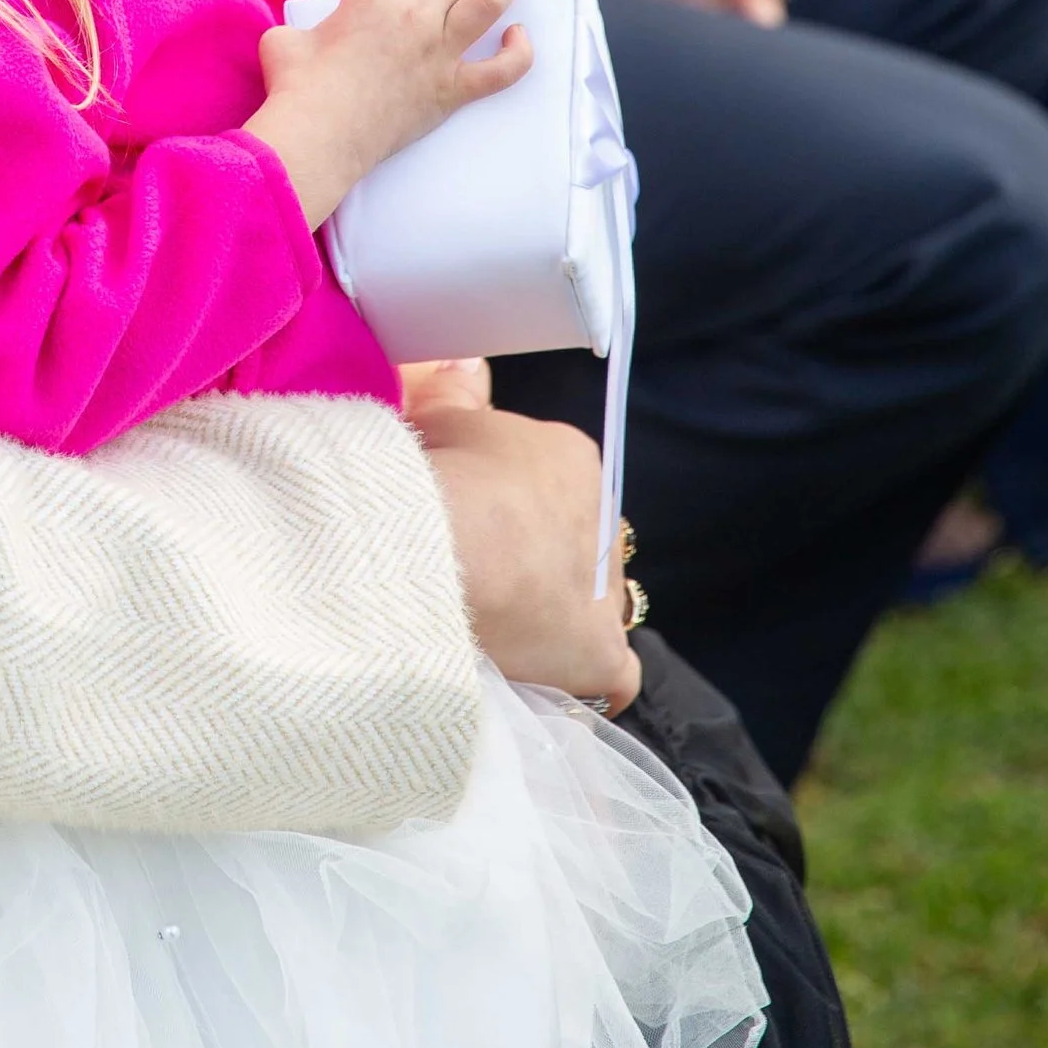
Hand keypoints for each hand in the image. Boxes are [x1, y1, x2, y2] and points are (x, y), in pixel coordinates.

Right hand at [248, 0, 529, 226]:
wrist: (317, 141)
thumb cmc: (296, 89)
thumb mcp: (285, 36)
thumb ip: (306, 23)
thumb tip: (305, 34)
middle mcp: (414, 15)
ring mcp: (438, 53)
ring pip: (491, 0)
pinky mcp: (452, 92)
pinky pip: (504, 70)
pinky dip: (518, 52)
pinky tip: (516, 37)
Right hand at [411, 382, 639, 706]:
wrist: (441, 551)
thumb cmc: (435, 478)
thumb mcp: (439, 422)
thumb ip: (456, 397)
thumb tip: (467, 365)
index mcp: (570, 460)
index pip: (552, 486)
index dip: (511, 510)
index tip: (474, 526)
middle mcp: (603, 524)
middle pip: (576, 547)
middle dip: (540, 563)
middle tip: (485, 582)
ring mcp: (608, 594)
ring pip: (597, 609)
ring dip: (562, 622)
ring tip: (507, 636)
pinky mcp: (604, 656)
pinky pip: (612, 677)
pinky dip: (585, 681)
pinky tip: (546, 683)